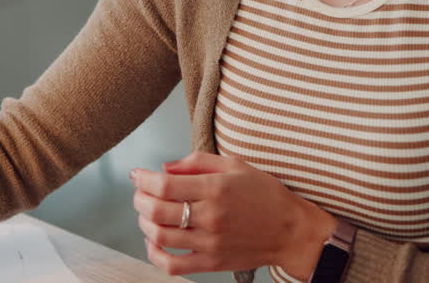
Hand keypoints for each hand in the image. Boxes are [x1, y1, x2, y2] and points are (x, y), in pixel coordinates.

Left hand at [130, 152, 335, 277]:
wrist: (290, 230)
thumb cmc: (265, 194)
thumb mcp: (236, 165)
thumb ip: (198, 162)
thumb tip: (165, 168)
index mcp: (216, 188)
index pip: (165, 185)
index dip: (144, 179)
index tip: (137, 175)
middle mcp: (211, 216)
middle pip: (158, 210)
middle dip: (140, 199)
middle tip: (140, 193)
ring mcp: (210, 242)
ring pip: (160, 236)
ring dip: (144, 223)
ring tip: (146, 214)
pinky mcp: (211, 263)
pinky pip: (173, 265)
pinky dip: (155, 255)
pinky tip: (154, 243)